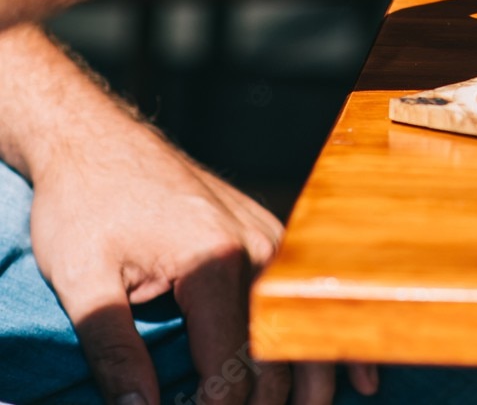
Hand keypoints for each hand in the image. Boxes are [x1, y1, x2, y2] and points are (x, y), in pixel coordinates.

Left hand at [27, 113, 376, 404]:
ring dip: (315, 374)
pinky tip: (354, 370)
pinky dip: (325, 333)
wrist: (99, 139)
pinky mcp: (270, 233)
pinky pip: (306, 291)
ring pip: (304, 318)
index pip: (232, 360)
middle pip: (279, 346)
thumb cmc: (85, 204)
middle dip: (273, 400)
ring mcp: (271, 236)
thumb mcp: (80, 281)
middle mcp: (257, 246)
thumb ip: (113, 350)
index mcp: (212, 261)